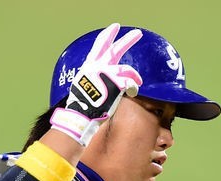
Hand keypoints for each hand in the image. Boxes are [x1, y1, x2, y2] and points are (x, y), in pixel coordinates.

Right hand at [50, 23, 142, 145]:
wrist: (81, 112)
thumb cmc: (81, 104)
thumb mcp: (83, 85)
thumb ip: (92, 79)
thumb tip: (99, 82)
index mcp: (89, 65)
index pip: (100, 44)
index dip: (108, 35)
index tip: (115, 27)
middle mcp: (98, 66)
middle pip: (116, 49)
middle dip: (128, 40)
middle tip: (138, 33)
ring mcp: (107, 73)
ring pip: (127, 68)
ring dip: (134, 75)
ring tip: (139, 80)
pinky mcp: (116, 83)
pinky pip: (130, 82)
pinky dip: (133, 87)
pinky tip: (134, 90)